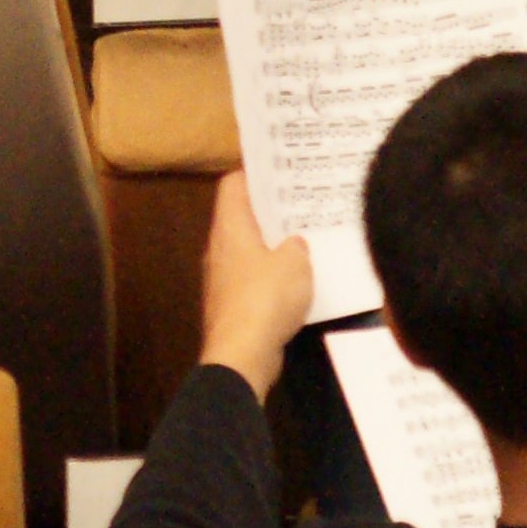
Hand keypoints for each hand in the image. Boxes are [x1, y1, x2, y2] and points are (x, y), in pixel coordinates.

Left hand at [199, 168, 319, 391]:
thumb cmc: (266, 298)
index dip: (255, 173)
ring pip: (249, 251)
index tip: (281, 171)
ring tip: (306, 240)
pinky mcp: (232, 306)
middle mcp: (219, 249)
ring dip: (274, 247)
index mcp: (230, 229)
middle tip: (303, 204)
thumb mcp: (295, 263)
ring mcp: (222, 280)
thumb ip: (297, 246)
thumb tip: (293, 245)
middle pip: (242, 218)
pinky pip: (253, 280)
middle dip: (271, 211)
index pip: (234, 185)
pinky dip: (272, 277)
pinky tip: (299, 281)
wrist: (241, 355)